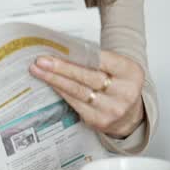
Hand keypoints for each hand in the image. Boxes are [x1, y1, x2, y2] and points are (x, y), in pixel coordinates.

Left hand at [30, 50, 145, 137]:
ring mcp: (112, 109)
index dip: (80, 55)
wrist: (129, 115)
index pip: (104, 60)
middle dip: (62, 68)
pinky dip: (60, 92)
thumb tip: (65, 51)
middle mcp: (125, 93)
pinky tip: (50, 84)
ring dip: (55, 80)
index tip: (60, 49)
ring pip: (78, 91)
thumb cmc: (119, 85)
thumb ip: (98, 60)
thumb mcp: (118, 68)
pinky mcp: (99, 121)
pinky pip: (75, 103)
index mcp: (131, 73)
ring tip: (39, 71)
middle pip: (88, 77)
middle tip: (42, 61)